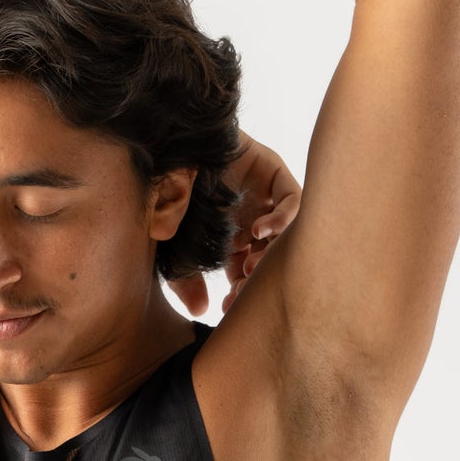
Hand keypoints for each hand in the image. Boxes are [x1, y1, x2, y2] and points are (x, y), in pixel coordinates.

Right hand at [169, 134, 302, 318]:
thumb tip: (200, 311)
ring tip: (249, 265)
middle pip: (269, 256)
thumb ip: (186, 279)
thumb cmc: (166, 195)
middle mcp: (252, 218)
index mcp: (232, 237)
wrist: (168, 149)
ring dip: (270, 254)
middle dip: (256, 278)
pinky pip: (293, 200)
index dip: (241, 291)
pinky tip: (260, 231)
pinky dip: (281, 219)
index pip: (247, 271)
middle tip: (241, 291)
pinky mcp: (273, 172)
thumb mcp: (174, 246)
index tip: (228, 305)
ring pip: (285, 233)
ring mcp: (265, 196)